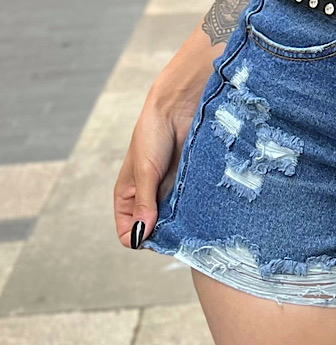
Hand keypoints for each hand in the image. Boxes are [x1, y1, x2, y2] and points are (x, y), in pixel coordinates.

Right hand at [113, 93, 198, 249]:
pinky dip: (193, 211)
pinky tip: (199, 208)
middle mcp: (146, 197)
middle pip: (152, 231)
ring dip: (179, 223)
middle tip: (177, 229)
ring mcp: (168, 192)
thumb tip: (142, 235)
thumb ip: (144, 203)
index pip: (127, 232)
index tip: (154, 232)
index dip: (138, 236)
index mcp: (127, 196)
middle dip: (162, 234)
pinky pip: (188, 207)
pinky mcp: (186, 184)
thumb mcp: (145, 171)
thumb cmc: (153, 134)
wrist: (178, 107)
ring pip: (172, 221)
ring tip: (190, 218)